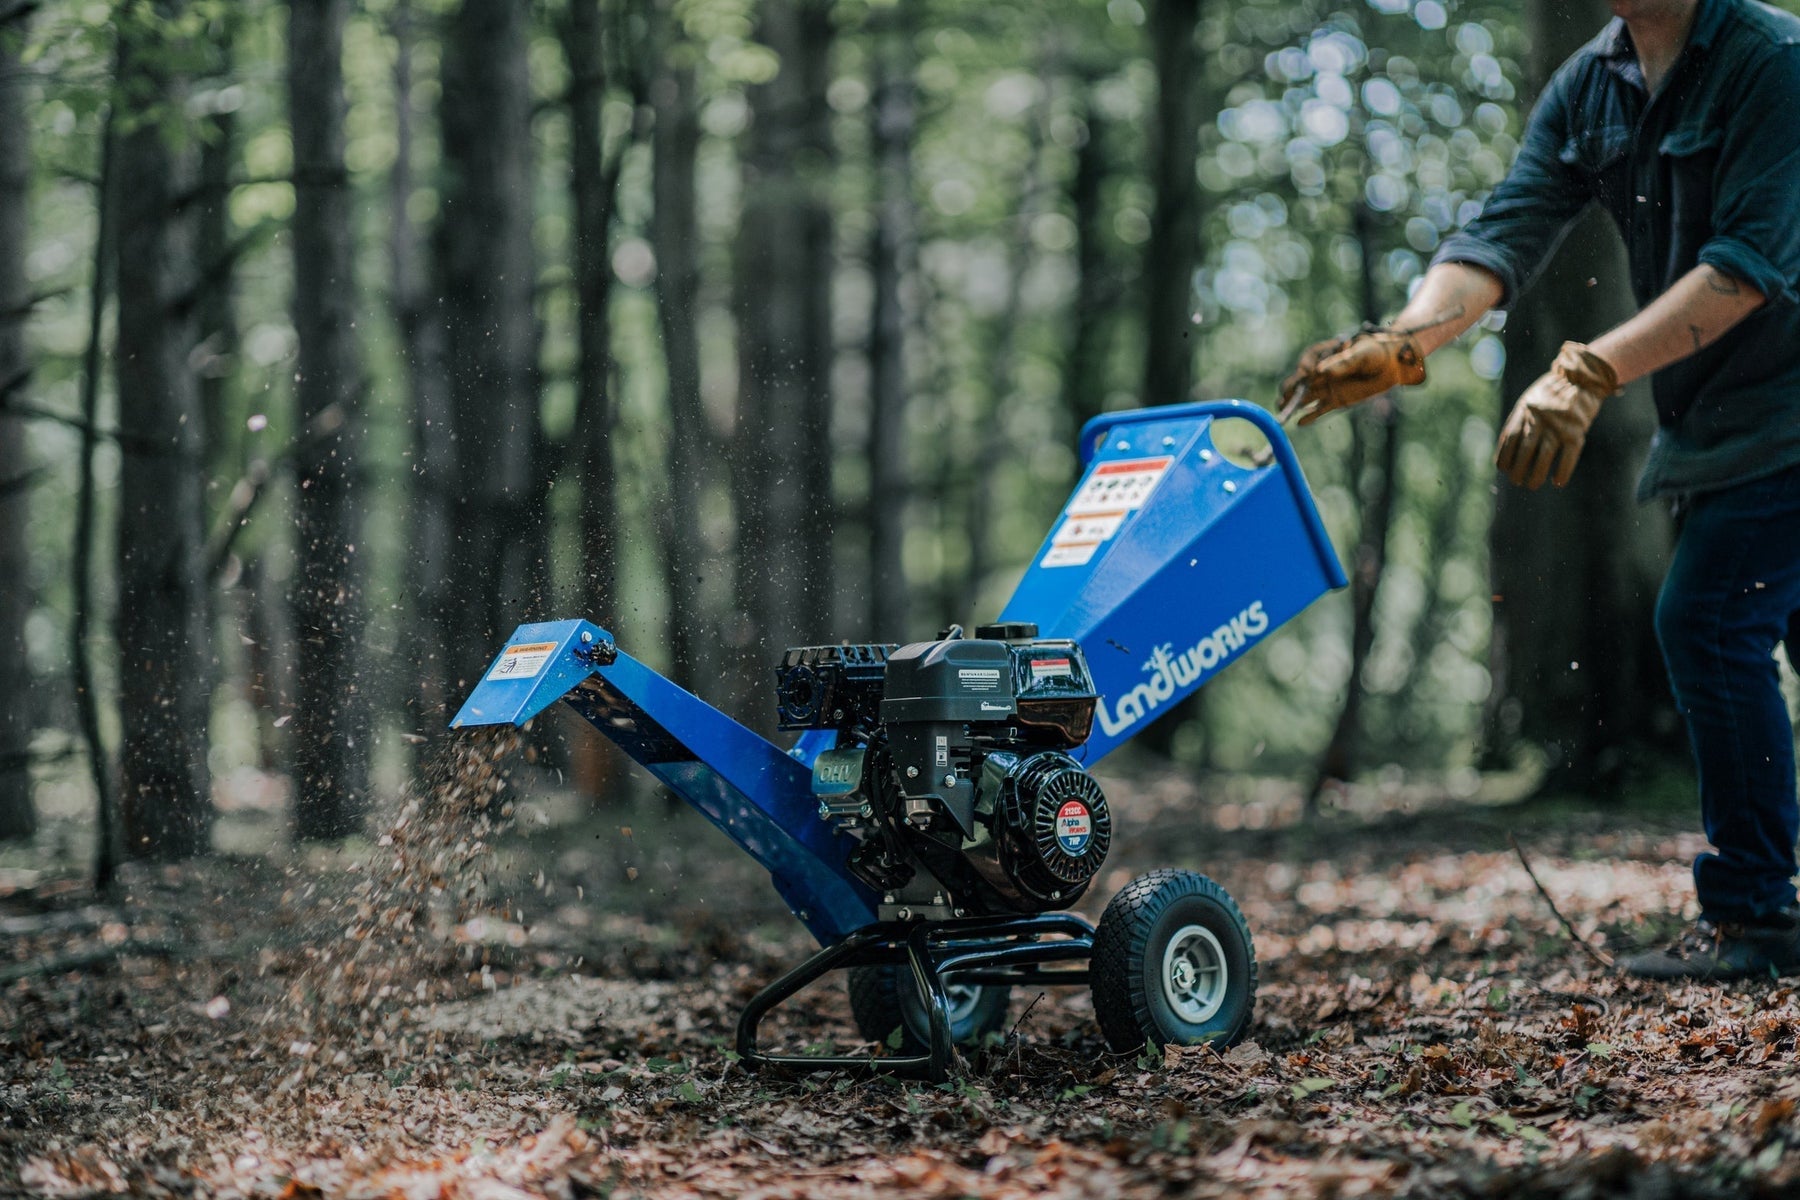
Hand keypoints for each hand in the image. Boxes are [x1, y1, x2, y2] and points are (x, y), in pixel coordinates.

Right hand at [1280, 327, 1425, 424]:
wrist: (1394, 364)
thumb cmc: (1377, 352)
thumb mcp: (1362, 354)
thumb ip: (1343, 362)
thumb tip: (1322, 371)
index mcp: (1326, 355)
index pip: (1308, 361)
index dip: (1303, 368)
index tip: (1304, 373)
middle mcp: (1323, 372)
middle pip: (1301, 381)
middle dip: (1291, 388)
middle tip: (1282, 397)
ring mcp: (1328, 387)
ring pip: (1306, 396)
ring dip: (1294, 403)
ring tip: (1282, 410)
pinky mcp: (1336, 400)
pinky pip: (1319, 409)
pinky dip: (1310, 416)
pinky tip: (1299, 423)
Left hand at [1494, 341, 1619, 488]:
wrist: (1582, 378)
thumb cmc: (1551, 394)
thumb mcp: (1529, 401)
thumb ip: (1518, 420)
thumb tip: (1505, 449)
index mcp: (1526, 410)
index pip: (1511, 437)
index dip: (1505, 455)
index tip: (1502, 469)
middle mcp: (1541, 418)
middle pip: (1526, 448)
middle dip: (1518, 468)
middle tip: (1516, 481)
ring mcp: (1559, 424)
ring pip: (1545, 454)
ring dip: (1537, 473)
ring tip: (1532, 485)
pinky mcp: (1577, 430)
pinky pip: (1569, 455)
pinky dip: (1563, 470)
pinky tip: (1557, 482)